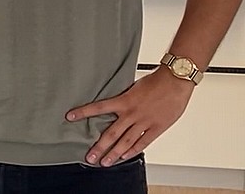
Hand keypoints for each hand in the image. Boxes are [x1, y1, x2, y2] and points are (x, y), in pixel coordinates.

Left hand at [65, 67, 194, 165]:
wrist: (174, 81)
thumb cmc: (156, 81)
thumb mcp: (134, 87)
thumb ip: (124, 98)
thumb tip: (115, 104)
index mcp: (124, 101)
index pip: (98, 107)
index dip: (83, 112)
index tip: (70, 117)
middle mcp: (131, 113)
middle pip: (111, 133)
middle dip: (99, 146)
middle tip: (90, 157)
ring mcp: (144, 122)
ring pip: (125, 142)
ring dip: (114, 154)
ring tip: (105, 162)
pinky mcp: (156, 128)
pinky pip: (143, 143)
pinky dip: (133, 151)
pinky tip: (125, 157)